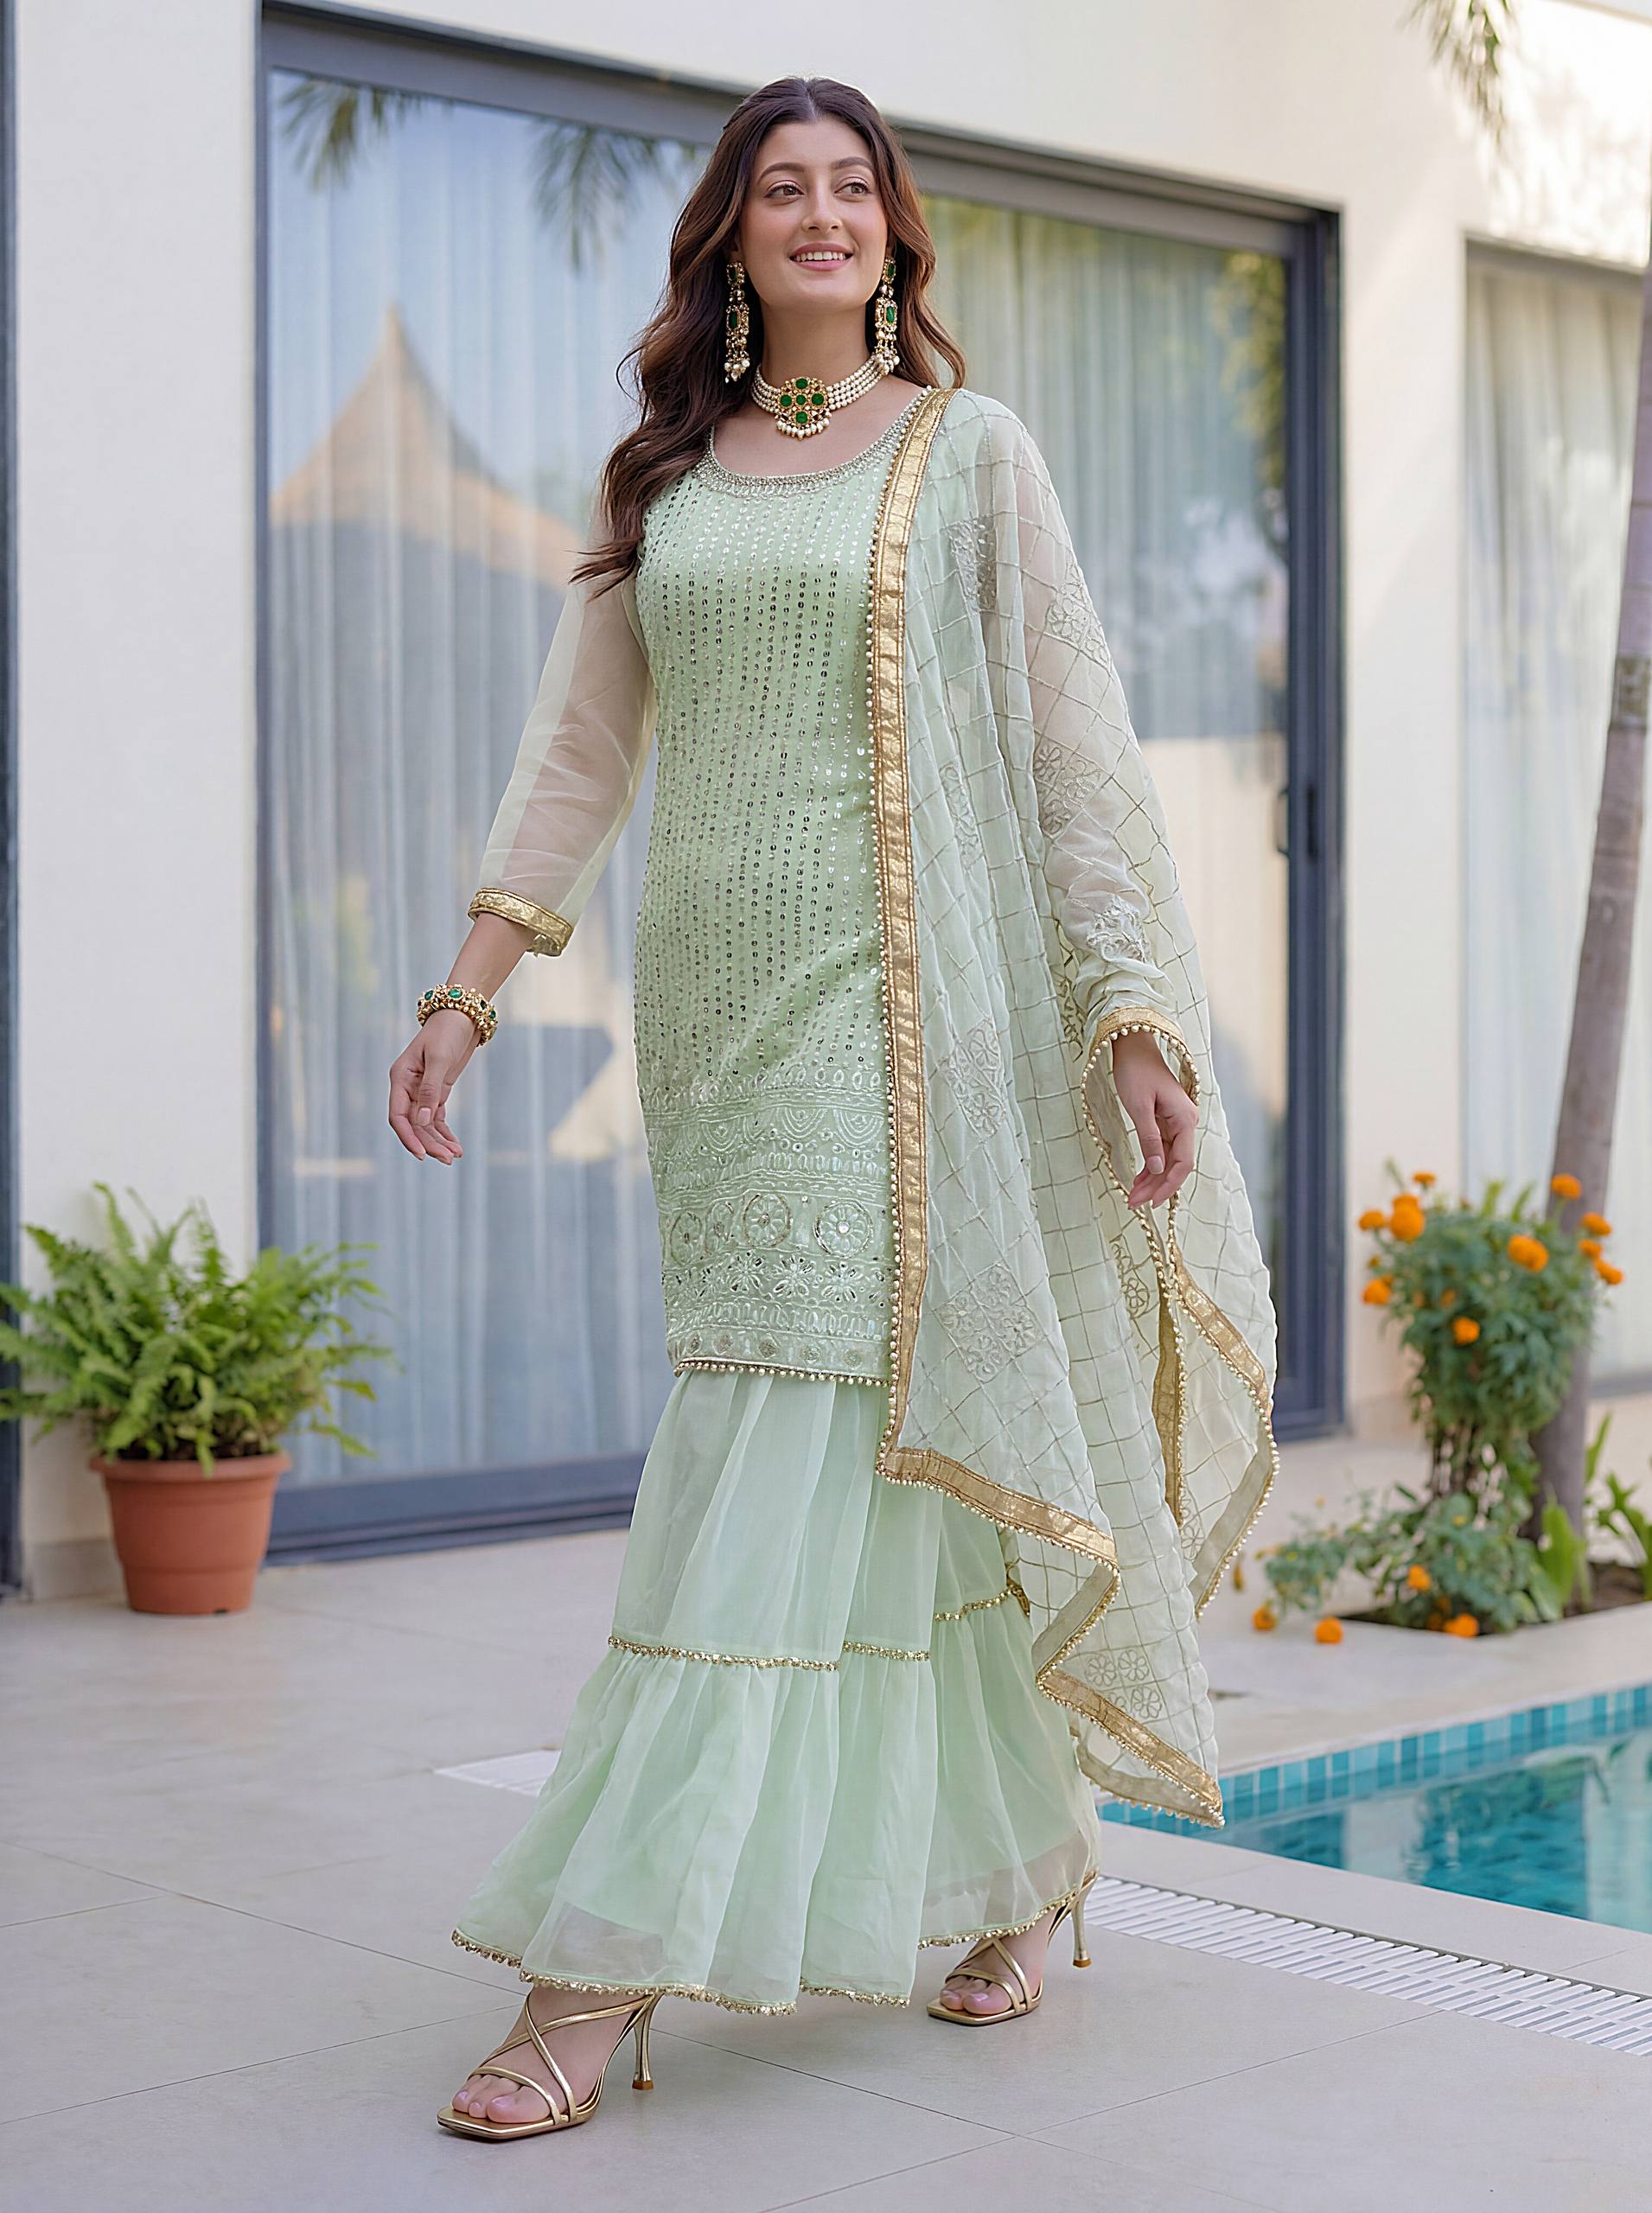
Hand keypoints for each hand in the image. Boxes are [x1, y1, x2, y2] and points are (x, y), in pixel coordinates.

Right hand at [388, 1012, 474, 1163]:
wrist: (462, 1017)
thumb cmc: (447, 1032)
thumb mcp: (439, 1059)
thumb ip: (430, 1090)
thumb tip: (421, 1121)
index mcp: (400, 1077)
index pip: (398, 1116)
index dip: (408, 1137)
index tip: (421, 1155)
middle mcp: (407, 1087)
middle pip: (413, 1124)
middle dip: (429, 1143)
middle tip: (447, 1159)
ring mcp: (421, 1091)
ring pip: (425, 1125)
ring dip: (438, 1141)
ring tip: (455, 1156)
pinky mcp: (436, 1092)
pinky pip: (436, 1118)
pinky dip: (445, 1133)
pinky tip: (455, 1146)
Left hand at [1109, 1031, 1195, 1208]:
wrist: (1133, 1047)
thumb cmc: (1135, 1072)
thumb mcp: (1138, 1106)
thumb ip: (1149, 1138)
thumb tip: (1156, 1169)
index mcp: (1185, 1119)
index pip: (1183, 1162)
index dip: (1168, 1185)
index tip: (1151, 1203)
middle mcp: (1186, 1123)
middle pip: (1175, 1164)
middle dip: (1156, 1186)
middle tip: (1133, 1203)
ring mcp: (1177, 1123)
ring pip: (1168, 1159)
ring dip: (1151, 1178)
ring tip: (1133, 1196)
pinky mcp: (1166, 1121)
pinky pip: (1161, 1149)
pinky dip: (1150, 1165)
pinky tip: (1138, 1179)